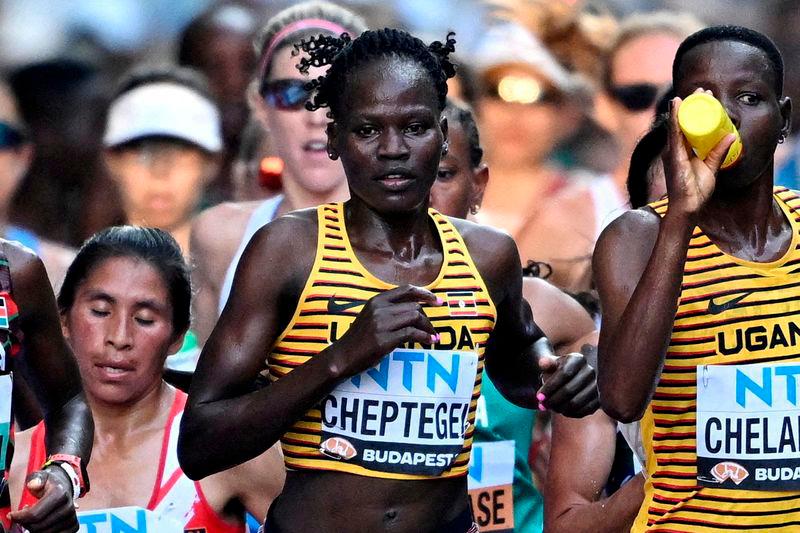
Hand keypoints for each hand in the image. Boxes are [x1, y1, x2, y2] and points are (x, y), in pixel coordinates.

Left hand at [8, 467, 77, 532]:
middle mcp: (68, 507)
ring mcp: (71, 517)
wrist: (64, 487)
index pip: (35, 515)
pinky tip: (43, 522)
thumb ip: (36, 478)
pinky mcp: (73, 526)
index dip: (20, 517)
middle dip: (26, 523)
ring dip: (35, 527)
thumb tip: (33, 484)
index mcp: (60, 494)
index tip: (12, 515)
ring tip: (34, 517)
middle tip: (24, 515)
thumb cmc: (49, 483)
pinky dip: (45, 531)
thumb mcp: (41, 476)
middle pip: (38, 526)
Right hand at [328, 284, 441, 377]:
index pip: (407, 289)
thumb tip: (415, 310)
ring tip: (433, 336)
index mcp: (377, 300)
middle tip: (433, 329)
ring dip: (428, 328)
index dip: (425, 293)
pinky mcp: (384, 339)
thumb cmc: (359, 339)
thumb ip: (389, 310)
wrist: (343, 356)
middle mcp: (379, 308)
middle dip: (427, 318)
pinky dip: (424, 337)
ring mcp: (381, 323)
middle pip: (414, 306)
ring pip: (415, 317)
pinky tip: (428, 342)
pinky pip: (412, 333)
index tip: (437, 301)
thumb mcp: (371, 317)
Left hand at [537, 352, 598, 417]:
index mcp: (578, 359)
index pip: (564, 373)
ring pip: (576, 403)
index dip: (550, 387)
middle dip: (553, 400)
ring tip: (551, 408)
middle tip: (542, 405)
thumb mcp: (552, 364)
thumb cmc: (559, 370)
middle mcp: (590, 371)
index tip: (538, 396)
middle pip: (569, 390)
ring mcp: (597, 386)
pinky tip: (562, 411)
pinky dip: (570, 413)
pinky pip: (584, 411)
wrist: (573, 378)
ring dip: (560, 408)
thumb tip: (542, 363)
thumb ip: (547, 363)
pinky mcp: (599, 400)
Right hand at [663, 89, 735, 216]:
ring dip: (685, 106)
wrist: (687, 207)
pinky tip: (677, 106)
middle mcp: (674, 149)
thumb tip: (732, 135)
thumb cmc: (696, 191)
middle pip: (682, 122)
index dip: (696, 111)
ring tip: (694, 93)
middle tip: (703, 90)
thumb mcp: (711, 167)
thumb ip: (719, 152)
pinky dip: (675, 118)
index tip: (706, 97)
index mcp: (682, 151)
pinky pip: (673, 133)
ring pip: (678, 123)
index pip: (688, 126)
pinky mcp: (673, 155)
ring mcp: (672, 151)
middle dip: (691, 105)